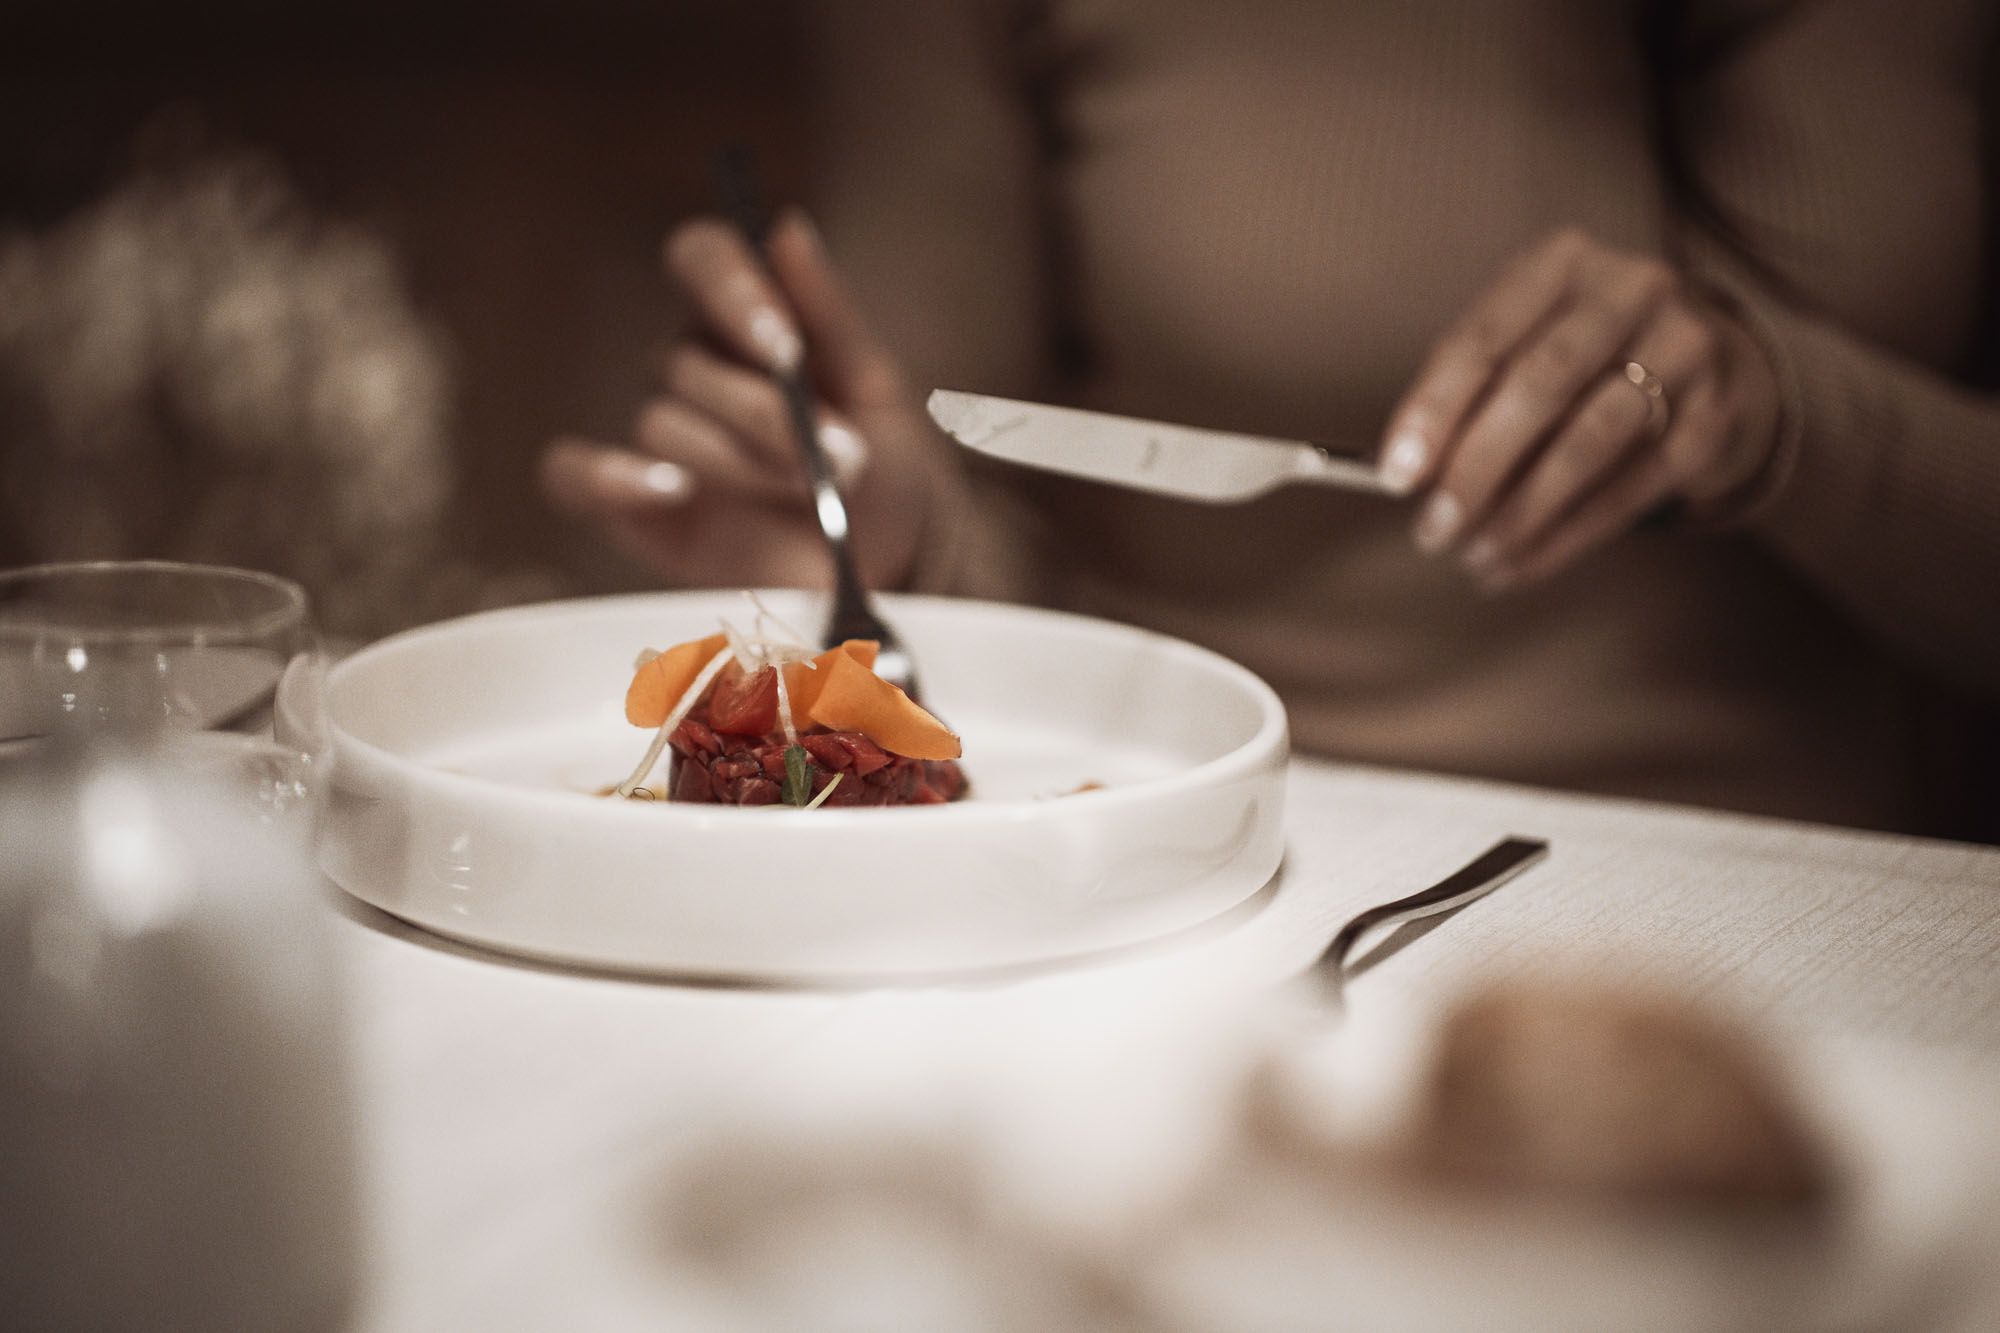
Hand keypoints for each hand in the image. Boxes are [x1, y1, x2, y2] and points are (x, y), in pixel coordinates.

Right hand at [540, 210, 946, 590]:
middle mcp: (690, 368)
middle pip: (685, 362)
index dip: (729, 287)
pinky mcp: (626, 505)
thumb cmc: (883, 469)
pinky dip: (606, 476)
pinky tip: (670, 490)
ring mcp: (658, 436)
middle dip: (766, 414)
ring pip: (661, 424)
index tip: (783, 347)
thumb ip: (829, 313)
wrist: (886, 568)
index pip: (702, 256)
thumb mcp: (878, 391)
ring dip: (742, 462)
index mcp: (745, 319)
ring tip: (814, 496)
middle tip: (842, 458)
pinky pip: (571, 472)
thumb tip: (785, 228)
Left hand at [1375, 228, 1781, 589]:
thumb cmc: (1578, 354)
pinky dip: (1569, 535)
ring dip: (1523, 511)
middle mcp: (1631, 289)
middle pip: (1541, 385)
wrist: (1702, 357)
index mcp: (1562, 261)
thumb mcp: (1520, 344)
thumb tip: (1410, 476)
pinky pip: (1634, 487)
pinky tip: (1523, 564)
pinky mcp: (1713, 417)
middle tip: (1434, 530)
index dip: (1434, 411)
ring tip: (1476, 557)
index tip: (1397, 475)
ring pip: (1590, 440)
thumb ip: (1467, 395)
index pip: (1483, 339)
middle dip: (1478, 469)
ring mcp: (1685, 348)